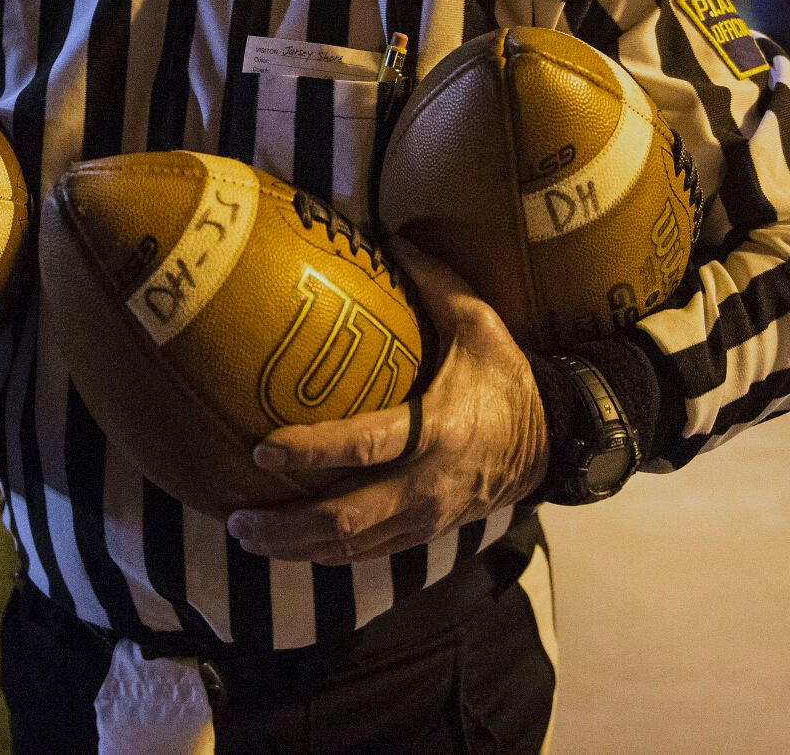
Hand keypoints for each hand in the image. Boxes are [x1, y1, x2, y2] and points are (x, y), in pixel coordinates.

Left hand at [226, 239, 548, 563]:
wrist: (553, 441)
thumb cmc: (507, 377)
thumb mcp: (478, 323)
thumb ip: (432, 281)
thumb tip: (385, 233)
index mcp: (437, 429)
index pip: (365, 447)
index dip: (311, 452)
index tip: (260, 449)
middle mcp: (428, 483)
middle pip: (346, 519)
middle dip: (286, 526)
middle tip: (236, 518)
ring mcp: (426, 518)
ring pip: (351, 548)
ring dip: (295, 548)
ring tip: (246, 535)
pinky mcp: (424, 535)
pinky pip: (367, 555)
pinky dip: (323, 555)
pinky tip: (286, 545)